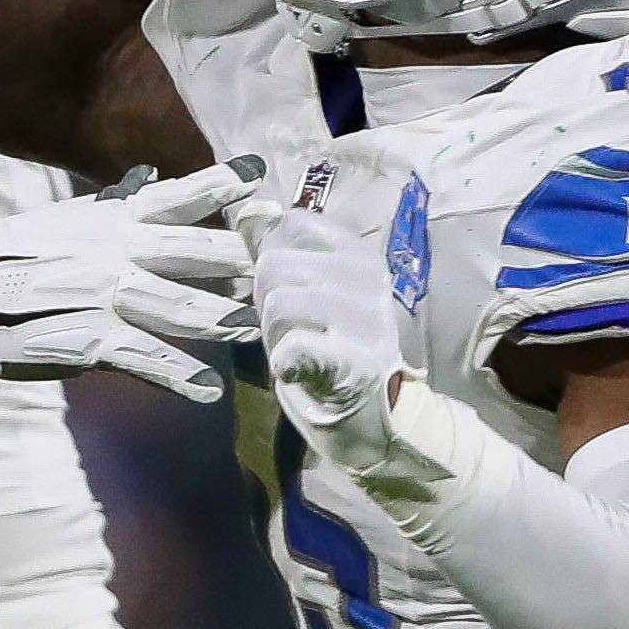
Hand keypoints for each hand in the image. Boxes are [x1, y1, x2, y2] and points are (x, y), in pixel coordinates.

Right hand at [0, 160, 262, 402]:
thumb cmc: (8, 256)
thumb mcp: (62, 221)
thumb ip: (111, 207)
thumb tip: (148, 180)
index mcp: (109, 220)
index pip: (176, 197)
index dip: (222, 188)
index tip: (262, 180)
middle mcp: (114, 252)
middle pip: (193, 250)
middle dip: (241, 253)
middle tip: (283, 254)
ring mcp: (105, 297)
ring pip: (179, 306)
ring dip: (222, 316)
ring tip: (257, 326)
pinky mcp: (92, 342)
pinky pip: (147, 360)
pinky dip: (181, 376)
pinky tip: (210, 390)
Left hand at [253, 166, 414, 472]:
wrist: (381, 420)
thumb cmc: (335, 348)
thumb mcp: (310, 291)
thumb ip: (278, 250)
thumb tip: (246, 208)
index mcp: (358, 254)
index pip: (292, 224)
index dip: (272, 257)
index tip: (291, 290)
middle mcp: (368, 279)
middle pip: (273, 264)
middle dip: (266, 302)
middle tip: (293, 332)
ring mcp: (366, 321)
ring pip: (277, 303)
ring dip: (274, 335)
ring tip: (301, 353)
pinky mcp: (356, 365)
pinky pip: (295, 347)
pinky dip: (287, 362)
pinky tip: (300, 371)